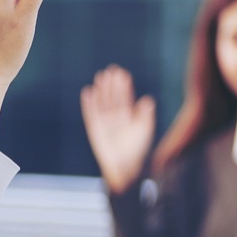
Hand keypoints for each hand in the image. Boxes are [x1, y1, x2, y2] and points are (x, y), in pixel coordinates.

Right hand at [80, 65, 155, 192]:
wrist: (123, 167)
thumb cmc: (136, 150)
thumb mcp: (144, 131)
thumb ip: (145, 115)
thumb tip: (148, 99)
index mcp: (128, 116)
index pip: (125, 98)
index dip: (124, 86)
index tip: (123, 74)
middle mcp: (116, 117)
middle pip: (112, 97)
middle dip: (112, 85)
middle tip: (111, 70)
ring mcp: (104, 122)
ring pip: (101, 102)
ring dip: (100, 90)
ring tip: (100, 76)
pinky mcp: (94, 128)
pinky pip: (90, 113)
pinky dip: (88, 103)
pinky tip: (88, 91)